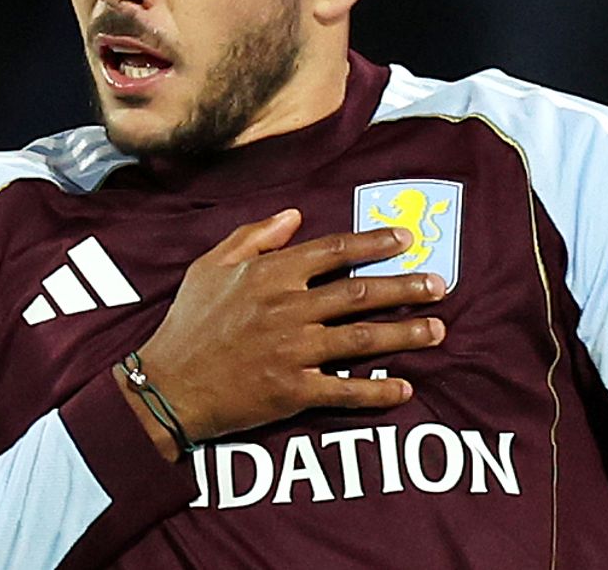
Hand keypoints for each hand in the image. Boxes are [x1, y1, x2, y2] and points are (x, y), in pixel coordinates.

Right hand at [123, 209, 445, 459]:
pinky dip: (378, 390)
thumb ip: (253, 236)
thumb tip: (295, 215)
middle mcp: (288, 309)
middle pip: (360, 293)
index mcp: (269, 274)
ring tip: (438, 331)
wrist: (168, 384)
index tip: (405, 241)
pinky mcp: (294, 391)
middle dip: (406, 288)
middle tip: (440, 286)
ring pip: (363, 339)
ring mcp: (294, 351)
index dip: (374, 243)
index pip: (334, 251)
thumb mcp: (210, 267)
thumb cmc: (188, 322)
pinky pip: (346, 390)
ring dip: (405, 334)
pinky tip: (405, 387)